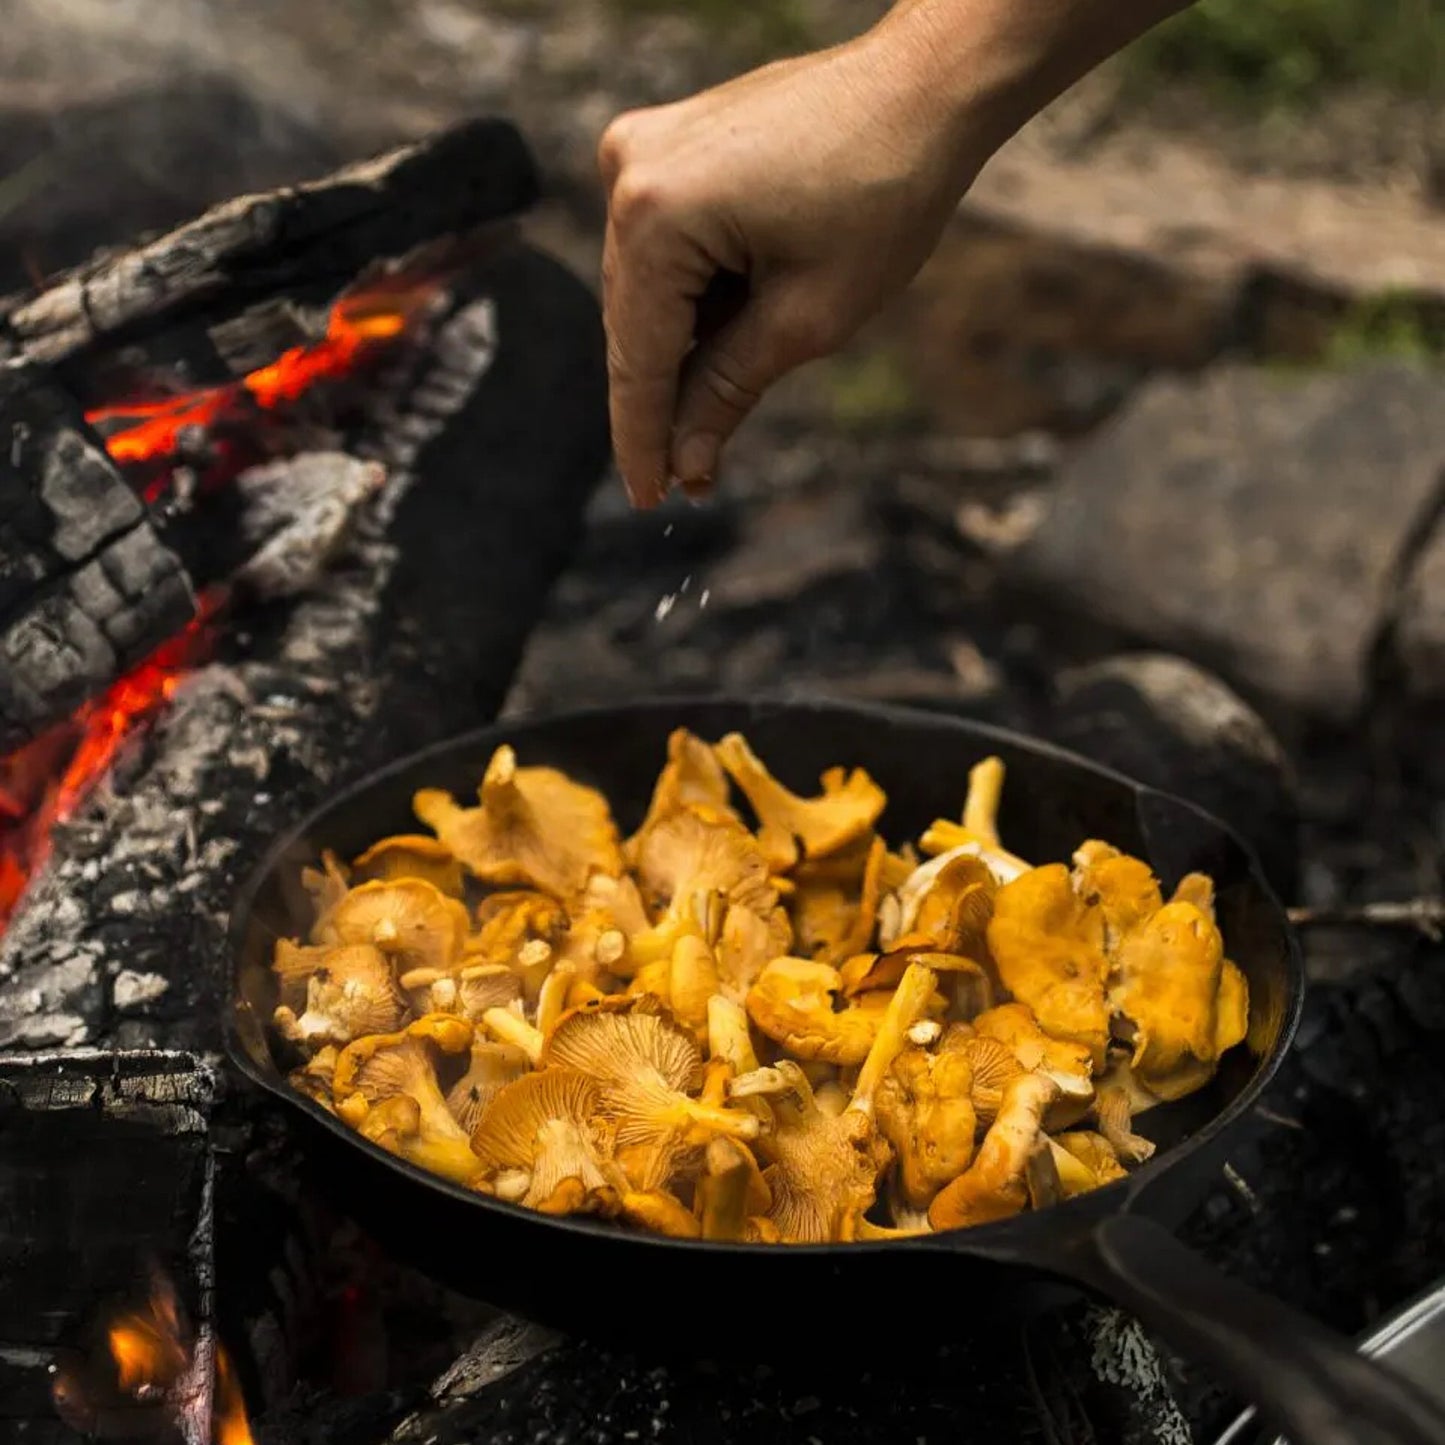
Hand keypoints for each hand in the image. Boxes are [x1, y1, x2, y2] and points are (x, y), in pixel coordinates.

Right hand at [598, 22, 993, 507]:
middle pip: (634, 326)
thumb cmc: (883, 192)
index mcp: (656, 215)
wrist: (925, 87)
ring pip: (647, 290)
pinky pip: (665, 249)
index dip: (644, 439)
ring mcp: (641, 150)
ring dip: (681, 352)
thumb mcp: (807, 318)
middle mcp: (628, 172)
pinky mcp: (666, 145)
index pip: (638, 359)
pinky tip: (728, 337)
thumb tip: (686, 465)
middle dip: (664, 402)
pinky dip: (692, 298)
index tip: (649, 498)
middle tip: (690, 479)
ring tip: (715, 417)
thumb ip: (728, 392)